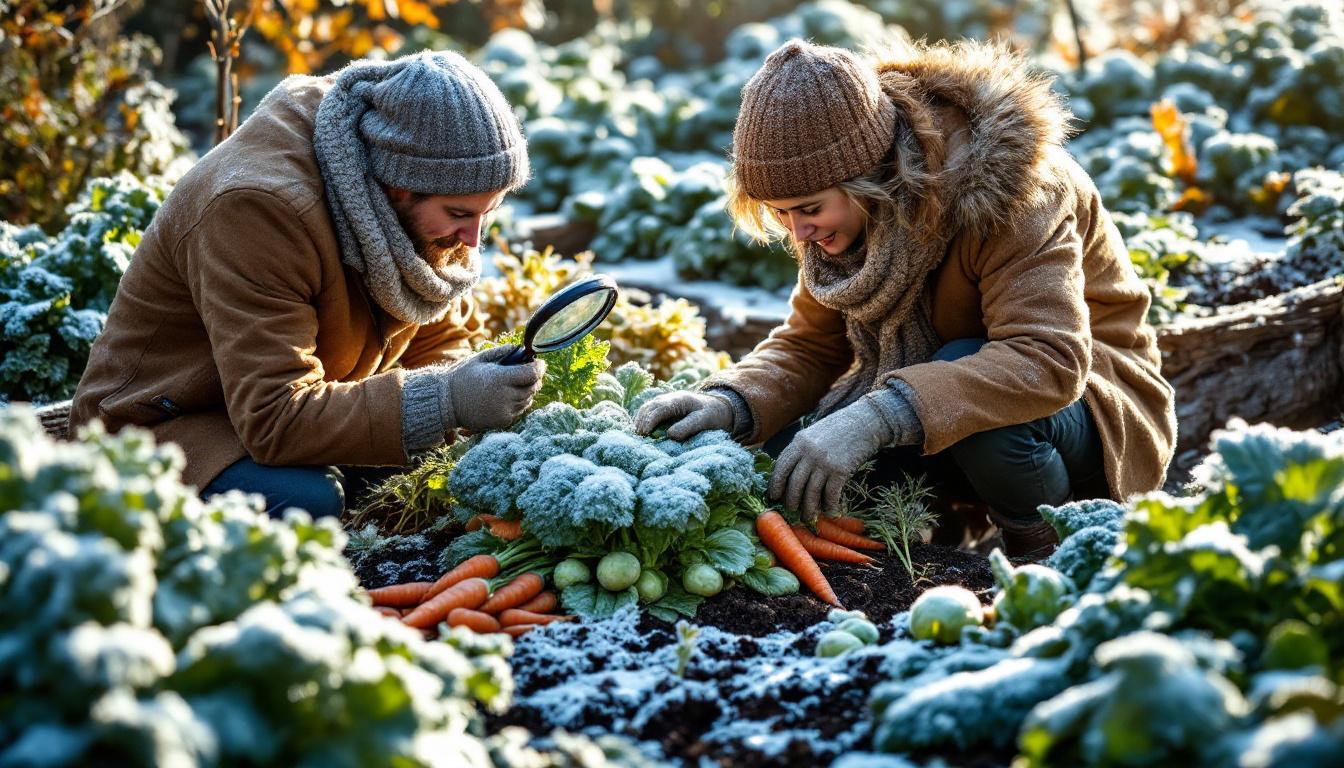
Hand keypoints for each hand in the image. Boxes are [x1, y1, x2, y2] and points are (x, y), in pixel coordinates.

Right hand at [442, 344, 544, 431]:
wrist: (446, 403)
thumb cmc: (462, 377)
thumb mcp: (480, 359)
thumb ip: (502, 352)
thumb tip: (521, 348)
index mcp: (500, 379)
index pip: (531, 374)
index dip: (539, 367)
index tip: (540, 363)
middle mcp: (505, 397)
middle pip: (533, 387)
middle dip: (535, 378)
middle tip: (529, 372)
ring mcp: (504, 411)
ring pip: (528, 400)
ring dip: (528, 390)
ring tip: (517, 383)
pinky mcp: (502, 421)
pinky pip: (519, 410)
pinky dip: (519, 402)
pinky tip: (509, 395)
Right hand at [634, 391, 732, 439]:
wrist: (720, 406)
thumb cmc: (713, 414)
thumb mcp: (704, 420)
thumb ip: (688, 426)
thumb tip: (670, 435)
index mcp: (680, 399)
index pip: (660, 408)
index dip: (650, 420)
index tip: (644, 432)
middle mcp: (671, 398)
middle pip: (650, 406)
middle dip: (641, 420)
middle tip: (637, 436)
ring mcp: (667, 401)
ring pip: (648, 407)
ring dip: (640, 420)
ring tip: (637, 435)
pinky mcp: (666, 407)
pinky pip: (651, 411)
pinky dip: (644, 419)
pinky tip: (641, 430)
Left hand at [768, 398, 890, 521]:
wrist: (865, 421)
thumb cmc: (839, 428)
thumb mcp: (814, 434)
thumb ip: (801, 450)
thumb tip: (790, 474)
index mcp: (799, 442)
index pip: (781, 466)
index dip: (775, 483)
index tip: (773, 496)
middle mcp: (809, 453)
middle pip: (794, 483)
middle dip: (791, 500)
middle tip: (791, 510)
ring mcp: (824, 462)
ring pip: (811, 492)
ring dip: (809, 508)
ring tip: (807, 516)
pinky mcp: (840, 470)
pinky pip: (831, 494)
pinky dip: (829, 506)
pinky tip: (830, 512)